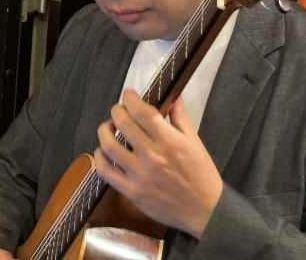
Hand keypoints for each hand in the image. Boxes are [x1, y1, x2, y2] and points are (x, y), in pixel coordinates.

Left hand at [94, 89, 222, 238]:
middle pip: (123, 124)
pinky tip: (103, 152)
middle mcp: (152, 155)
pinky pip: (106, 172)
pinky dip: (99, 158)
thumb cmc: (202, 175)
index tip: (128, 94)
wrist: (205, 210)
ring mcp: (139, 174)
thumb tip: (173, 97)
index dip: (130, 99)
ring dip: (104, 131)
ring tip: (108, 128)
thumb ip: (180, 118)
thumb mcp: (195, 142)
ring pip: (109, 146)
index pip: (142, 112)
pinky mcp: (132, 191)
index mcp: (169, 141)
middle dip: (117, 111)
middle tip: (118, 109)